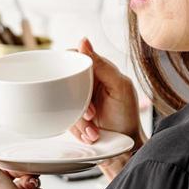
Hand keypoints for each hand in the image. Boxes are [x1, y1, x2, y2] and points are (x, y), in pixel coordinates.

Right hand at [67, 38, 146, 162]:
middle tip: (92, 115)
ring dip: (78, 121)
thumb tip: (83, 40)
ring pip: (60, 104)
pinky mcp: (71, 117)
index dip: (71, 73)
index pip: (73, 58)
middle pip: (64, 82)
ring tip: (94, 131)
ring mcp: (77, 100)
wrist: (126, 148)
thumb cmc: (127, 117)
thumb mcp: (119, 88)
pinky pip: (62, 120)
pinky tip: (90, 135)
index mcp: (98, 70)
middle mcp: (86, 83)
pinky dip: (76, 131)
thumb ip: (103, 65)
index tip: (77, 90)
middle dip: (76, 104)